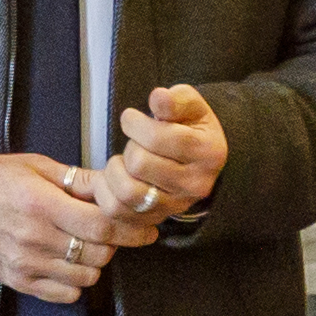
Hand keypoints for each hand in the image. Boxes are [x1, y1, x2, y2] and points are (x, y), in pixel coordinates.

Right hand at [0, 151, 133, 307]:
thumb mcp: (34, 166)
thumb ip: (76, 179)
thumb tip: (112, 184)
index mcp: (40, 203)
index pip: (100, 225)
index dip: (129, 229)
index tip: (145, 228)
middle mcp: (34, 238)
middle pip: (98, 254)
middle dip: (114, 243)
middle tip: (110, 231)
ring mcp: (26, 264)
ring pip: (85, 278)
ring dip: (95, 264)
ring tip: (86, 246)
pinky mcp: (18, 281)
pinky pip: (64, 295)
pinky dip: (75, 284)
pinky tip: (68, 264)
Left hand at [109, 82, 229, 226]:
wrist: (199, 161)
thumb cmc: (190, 128)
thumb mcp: (191, 106)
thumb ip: (176, 99)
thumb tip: (159, 97)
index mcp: (208, 152)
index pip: (159, 138)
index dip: (135, 123)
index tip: (131, 118)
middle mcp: (195, 184)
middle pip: (139, 164)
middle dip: (129, 146)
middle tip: (134, 142)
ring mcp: (176, 205)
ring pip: (127, 191)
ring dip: (115, 171)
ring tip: (123, 161)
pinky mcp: (155, 219)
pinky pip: (118, 211)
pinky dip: (106, 193)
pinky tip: (114, 178)